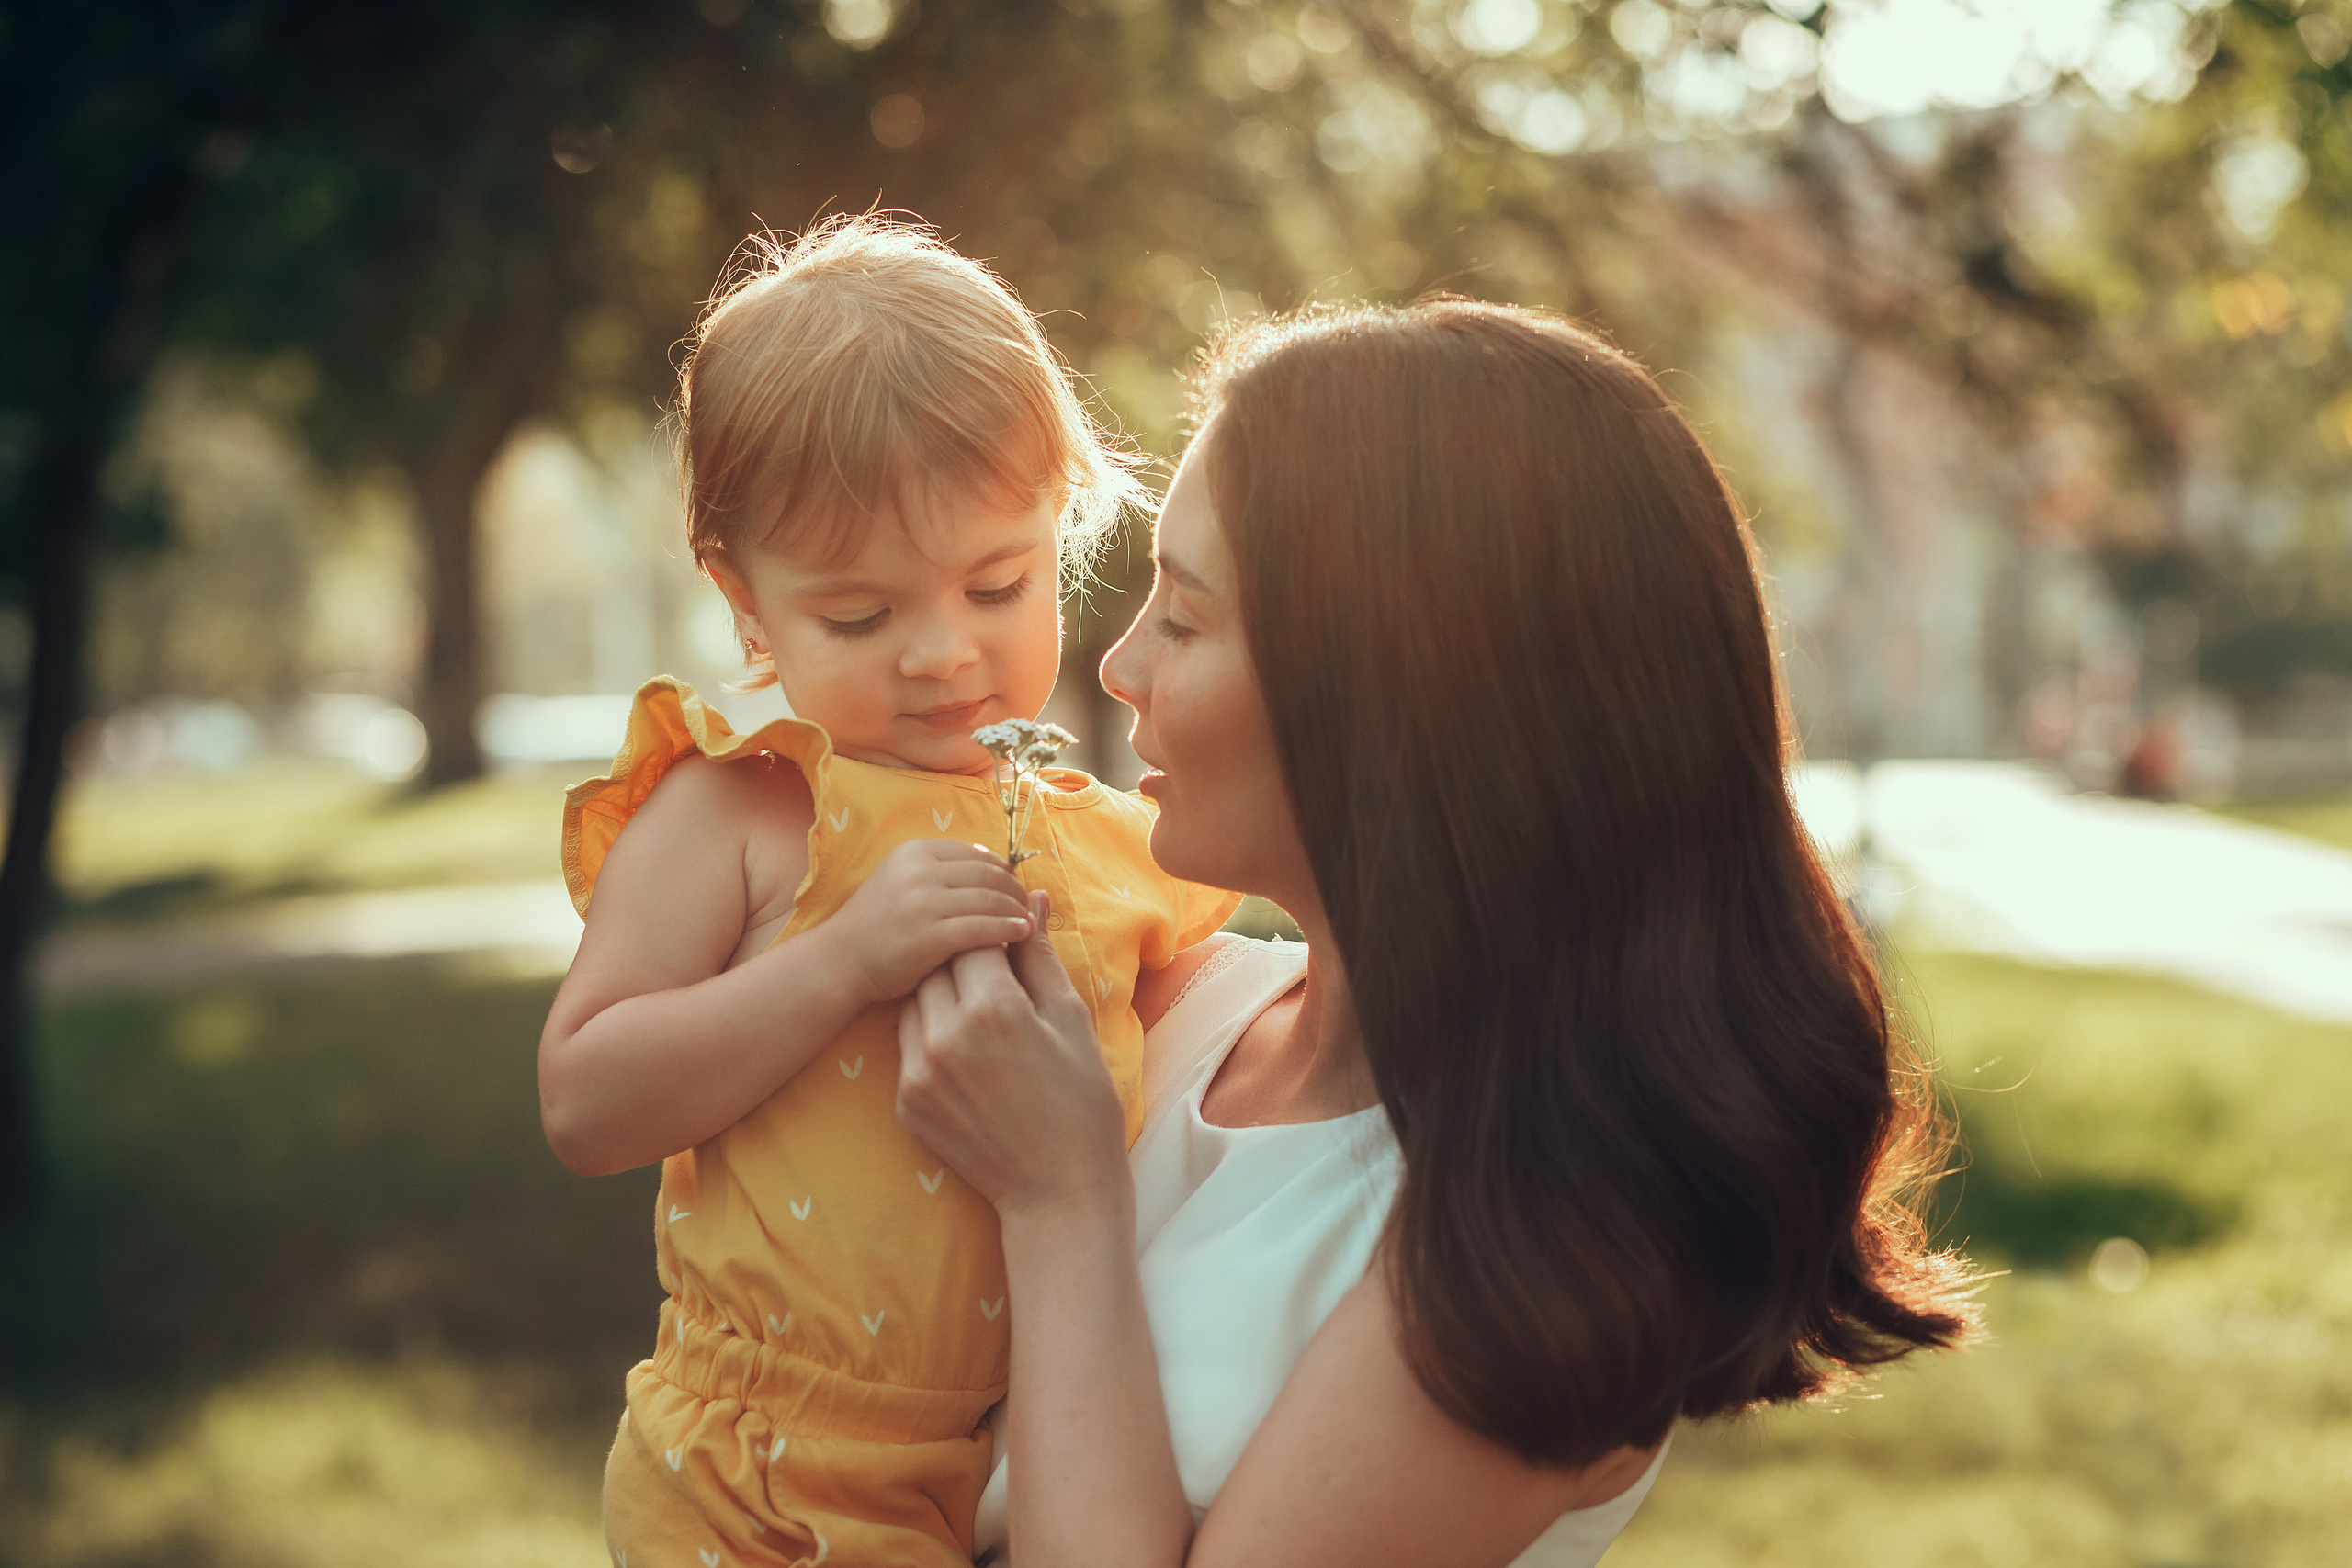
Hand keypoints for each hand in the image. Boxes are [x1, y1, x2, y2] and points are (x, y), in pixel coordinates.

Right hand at [825, 839, 1034, 1004]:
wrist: (841, 960)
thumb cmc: (878, 924)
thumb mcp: (902, 880)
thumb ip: (941, 869)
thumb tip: (990, 858)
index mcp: (915, 851)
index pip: (976, 855)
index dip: (1004, 870)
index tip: (1016, 887)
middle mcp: (919, 871)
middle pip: (988, 874)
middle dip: (1016, 890)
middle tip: (1030, 905)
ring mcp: (923, 903)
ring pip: (990, 900)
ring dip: (1017, 910)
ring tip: (1031, 922)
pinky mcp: (929, 936)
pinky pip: (982, 928)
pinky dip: (1008, 929)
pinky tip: (1022, 934)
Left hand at [896, 891, 1130, 1216]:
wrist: (1058, 1189)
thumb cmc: (1080, 1100)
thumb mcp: (1069, 1018)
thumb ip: (1039, 955)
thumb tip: (1030, 897)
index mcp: (992, 1007)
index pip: (972, 937)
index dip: (993, 935)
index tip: (1011, 944)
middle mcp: (944, 1035)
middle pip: (936, 965)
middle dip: (964, 963)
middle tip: (999, 982)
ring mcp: (917, 1072)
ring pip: (914, 1002)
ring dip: (942, 998)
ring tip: (983, 1020)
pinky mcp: (905, 1102)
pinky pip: (908, 1046)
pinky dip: (932, 1039)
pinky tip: (970, 1059)